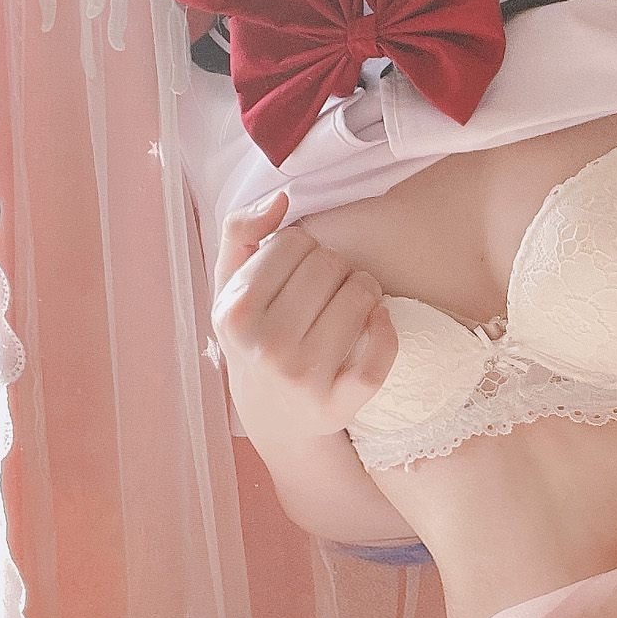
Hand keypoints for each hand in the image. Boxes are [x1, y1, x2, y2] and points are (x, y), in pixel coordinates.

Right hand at [210, 189, 398, 436]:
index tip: (298, 269)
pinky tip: (376, 322)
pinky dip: (386, 326)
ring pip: (361, 294)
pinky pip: (381, 349)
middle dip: (336, 266)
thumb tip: (280, 201)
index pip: (294, 241)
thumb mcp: (230, 287)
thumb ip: (240, 232)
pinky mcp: (340, 403)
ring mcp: (304, 378)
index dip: (303, 247)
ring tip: (350, 303)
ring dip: (364, 289)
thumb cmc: (255, 336)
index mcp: (235, 313)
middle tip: (328, 287)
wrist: (273, 416)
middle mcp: (267, 347)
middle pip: (330, 263)